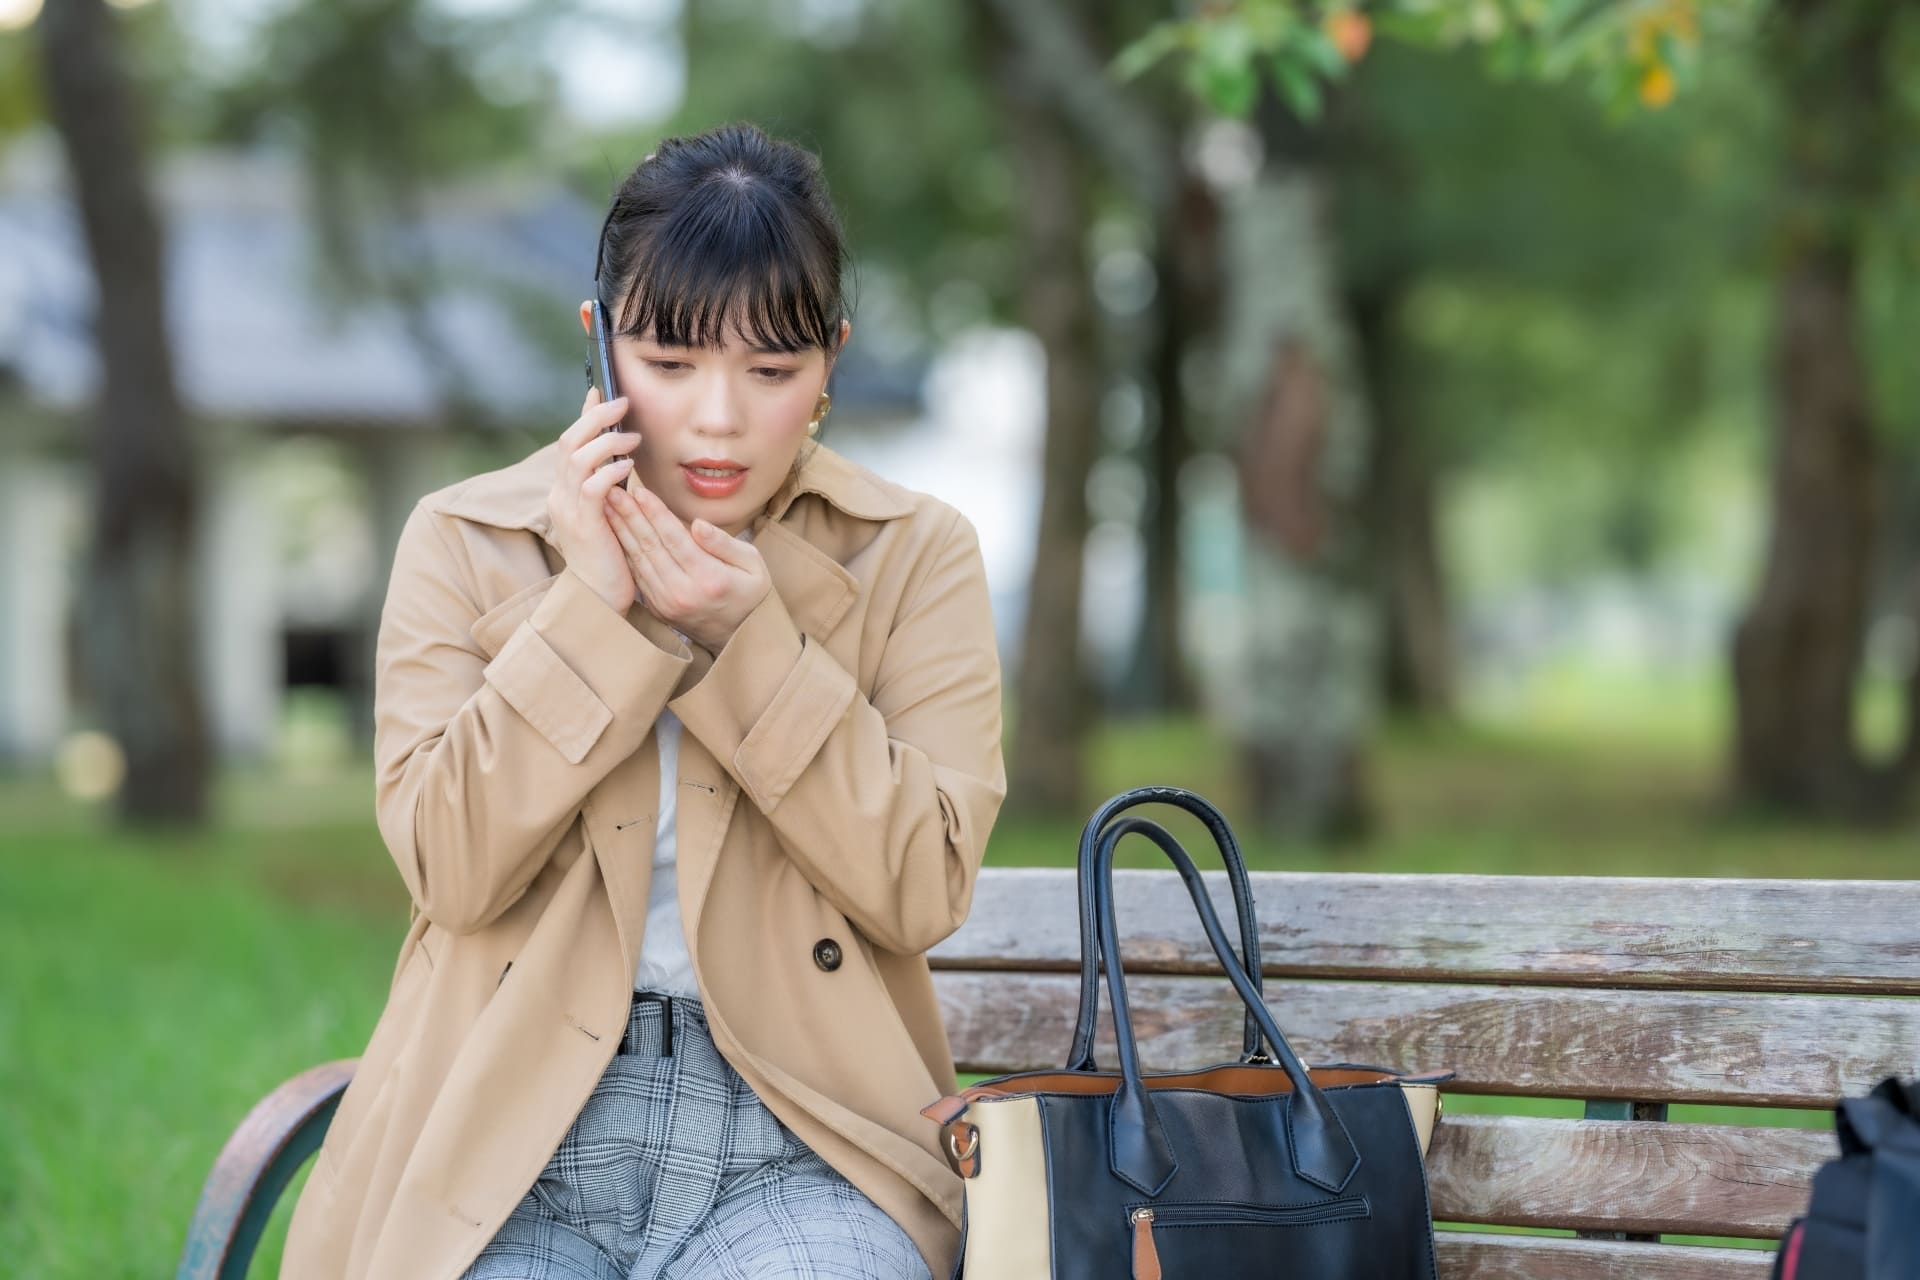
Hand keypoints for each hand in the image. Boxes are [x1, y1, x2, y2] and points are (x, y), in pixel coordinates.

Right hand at [546, 387, 640, 612]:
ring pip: (579, 458)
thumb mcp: (607, 515)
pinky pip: (594, 486)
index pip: (570, 442)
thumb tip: (622, 457)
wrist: (598, 599)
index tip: (601, 391)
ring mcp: (568, 510)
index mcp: (563, 492)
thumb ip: (609, 487)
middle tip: (623, 403)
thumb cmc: (610, 558)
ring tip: (634, 437)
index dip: (584, 415)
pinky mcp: (584, 525)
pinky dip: (612, 470)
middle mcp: (559, 496)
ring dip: (608, 441)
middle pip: (569, 442)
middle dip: (596, 417)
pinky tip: (630, 466)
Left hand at [607, 482, 770, 650]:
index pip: (676, 538)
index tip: (640, 491)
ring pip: (639, 560)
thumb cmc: (750, 593)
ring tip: (608, 507)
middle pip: (651, 547)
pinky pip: (638, 575)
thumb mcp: (753, 564)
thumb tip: (697, 524)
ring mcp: (667, 603)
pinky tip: (617, 533)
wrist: (740, 637)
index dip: (656, 513)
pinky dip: (625, 552)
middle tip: (612, 492)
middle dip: (630, 516)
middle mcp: (683, 592)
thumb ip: (724, 543)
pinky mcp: (657, 608)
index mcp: (709, 578)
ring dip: (621, 532)